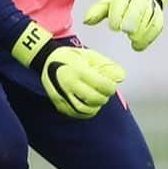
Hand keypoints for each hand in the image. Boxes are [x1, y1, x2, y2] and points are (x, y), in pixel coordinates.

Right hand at [11, 22, 125, 118]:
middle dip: (104, 97)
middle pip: (94, 99)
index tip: (111, 85)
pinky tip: (89, 107)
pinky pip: (74, 114)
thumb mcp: (89, 54)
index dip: (111, 87)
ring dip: (95, 107)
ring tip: (97, 100)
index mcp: (78, 70)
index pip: (102, 85)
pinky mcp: (58, 102)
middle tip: (104, 92)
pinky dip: (85, 113)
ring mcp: (62, 94)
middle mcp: (69, 83)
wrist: (46, 59)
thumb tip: (120, 77)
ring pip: (84, 110)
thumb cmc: (71, 56)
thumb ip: (106, 65)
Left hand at [83, 0, 167, 51]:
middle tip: (126, 31)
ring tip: (133, 39)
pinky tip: (139, 45)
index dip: (119, 14)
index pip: (123, 2)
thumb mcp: (108, 3)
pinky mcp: (159, 18)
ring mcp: (152, 7)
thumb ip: (97, 12)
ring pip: (150, 18)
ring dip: (142, 30)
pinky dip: (149, 37)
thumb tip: (86, 21)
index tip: (114, 27)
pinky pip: (156, 27)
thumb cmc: (124, 2)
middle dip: (133, 20)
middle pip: (139, 8)